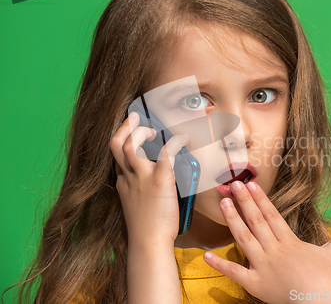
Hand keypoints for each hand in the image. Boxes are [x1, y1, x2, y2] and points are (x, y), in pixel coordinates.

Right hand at [109, 111, 188, 244]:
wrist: (149, 242)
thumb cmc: (148, 229)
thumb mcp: (137, 206)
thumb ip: (142, 191)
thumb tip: (157, 184)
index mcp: (124, 184)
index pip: (117, 156)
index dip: (122, 141)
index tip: (130, 133)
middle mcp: (129, 177)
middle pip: (115, 145)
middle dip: (124, 128)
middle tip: (136, 119)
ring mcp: (142, 177)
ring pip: (131, 145)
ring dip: (141, 132)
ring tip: (154, 129)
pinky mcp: (159, 179)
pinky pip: (165, 152)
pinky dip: (175, 142)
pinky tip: (183, 139)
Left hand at [203, 181, 330, 303]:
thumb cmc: (327, 281)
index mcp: (290, 242)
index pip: (271, 215)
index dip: (260, 198)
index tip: (250, 184)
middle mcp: (274, 251)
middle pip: (256, 222)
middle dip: (243, 202)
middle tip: (231, 185)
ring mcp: (263, 267)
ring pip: (244, 240)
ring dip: (232, 221)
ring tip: (223, 204)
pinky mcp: (256, 284)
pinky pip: (235, 273)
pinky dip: (220, 265)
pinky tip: (206, 255)